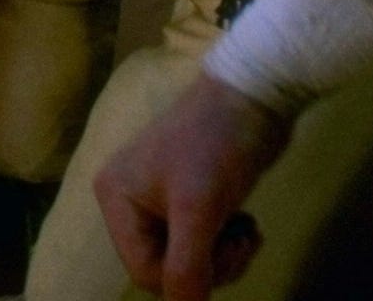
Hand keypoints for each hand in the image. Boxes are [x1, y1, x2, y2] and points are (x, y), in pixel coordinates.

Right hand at [95, 74, 291, 300]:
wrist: (255, 93)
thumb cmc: (217, 145)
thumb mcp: (198, 208)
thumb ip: (187, 266)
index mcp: (117, 200)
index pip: (144, 271)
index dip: (185, 280)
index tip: (225, 255)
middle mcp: (131, 202)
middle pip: (166, 268)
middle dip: (209, 267)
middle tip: (240, 243)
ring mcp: (161, 199)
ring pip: (188, 260)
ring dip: (224, 257)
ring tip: (245, 232)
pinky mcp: (190, 197)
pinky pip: (202, 243)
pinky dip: (227, 243)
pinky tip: (245, 224)